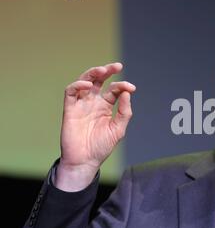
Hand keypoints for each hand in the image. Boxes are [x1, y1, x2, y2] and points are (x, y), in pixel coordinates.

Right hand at [55, 63, 135, 190]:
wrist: (85, 161)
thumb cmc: (101, 146)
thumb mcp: (118, 129)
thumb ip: (124, 112)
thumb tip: (127, 93)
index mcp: (106, 106)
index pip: (114, 90)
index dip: (122, 86)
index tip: (131, 88)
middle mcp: (93, 102)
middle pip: (99, 80)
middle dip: (107, 70)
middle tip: (117, 66)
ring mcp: (81, 104)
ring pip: (85, 81)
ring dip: (93, 73)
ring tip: (103, 70)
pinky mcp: (70, 109)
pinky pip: (71, 92)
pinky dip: (78, 85)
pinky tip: (89, 85)